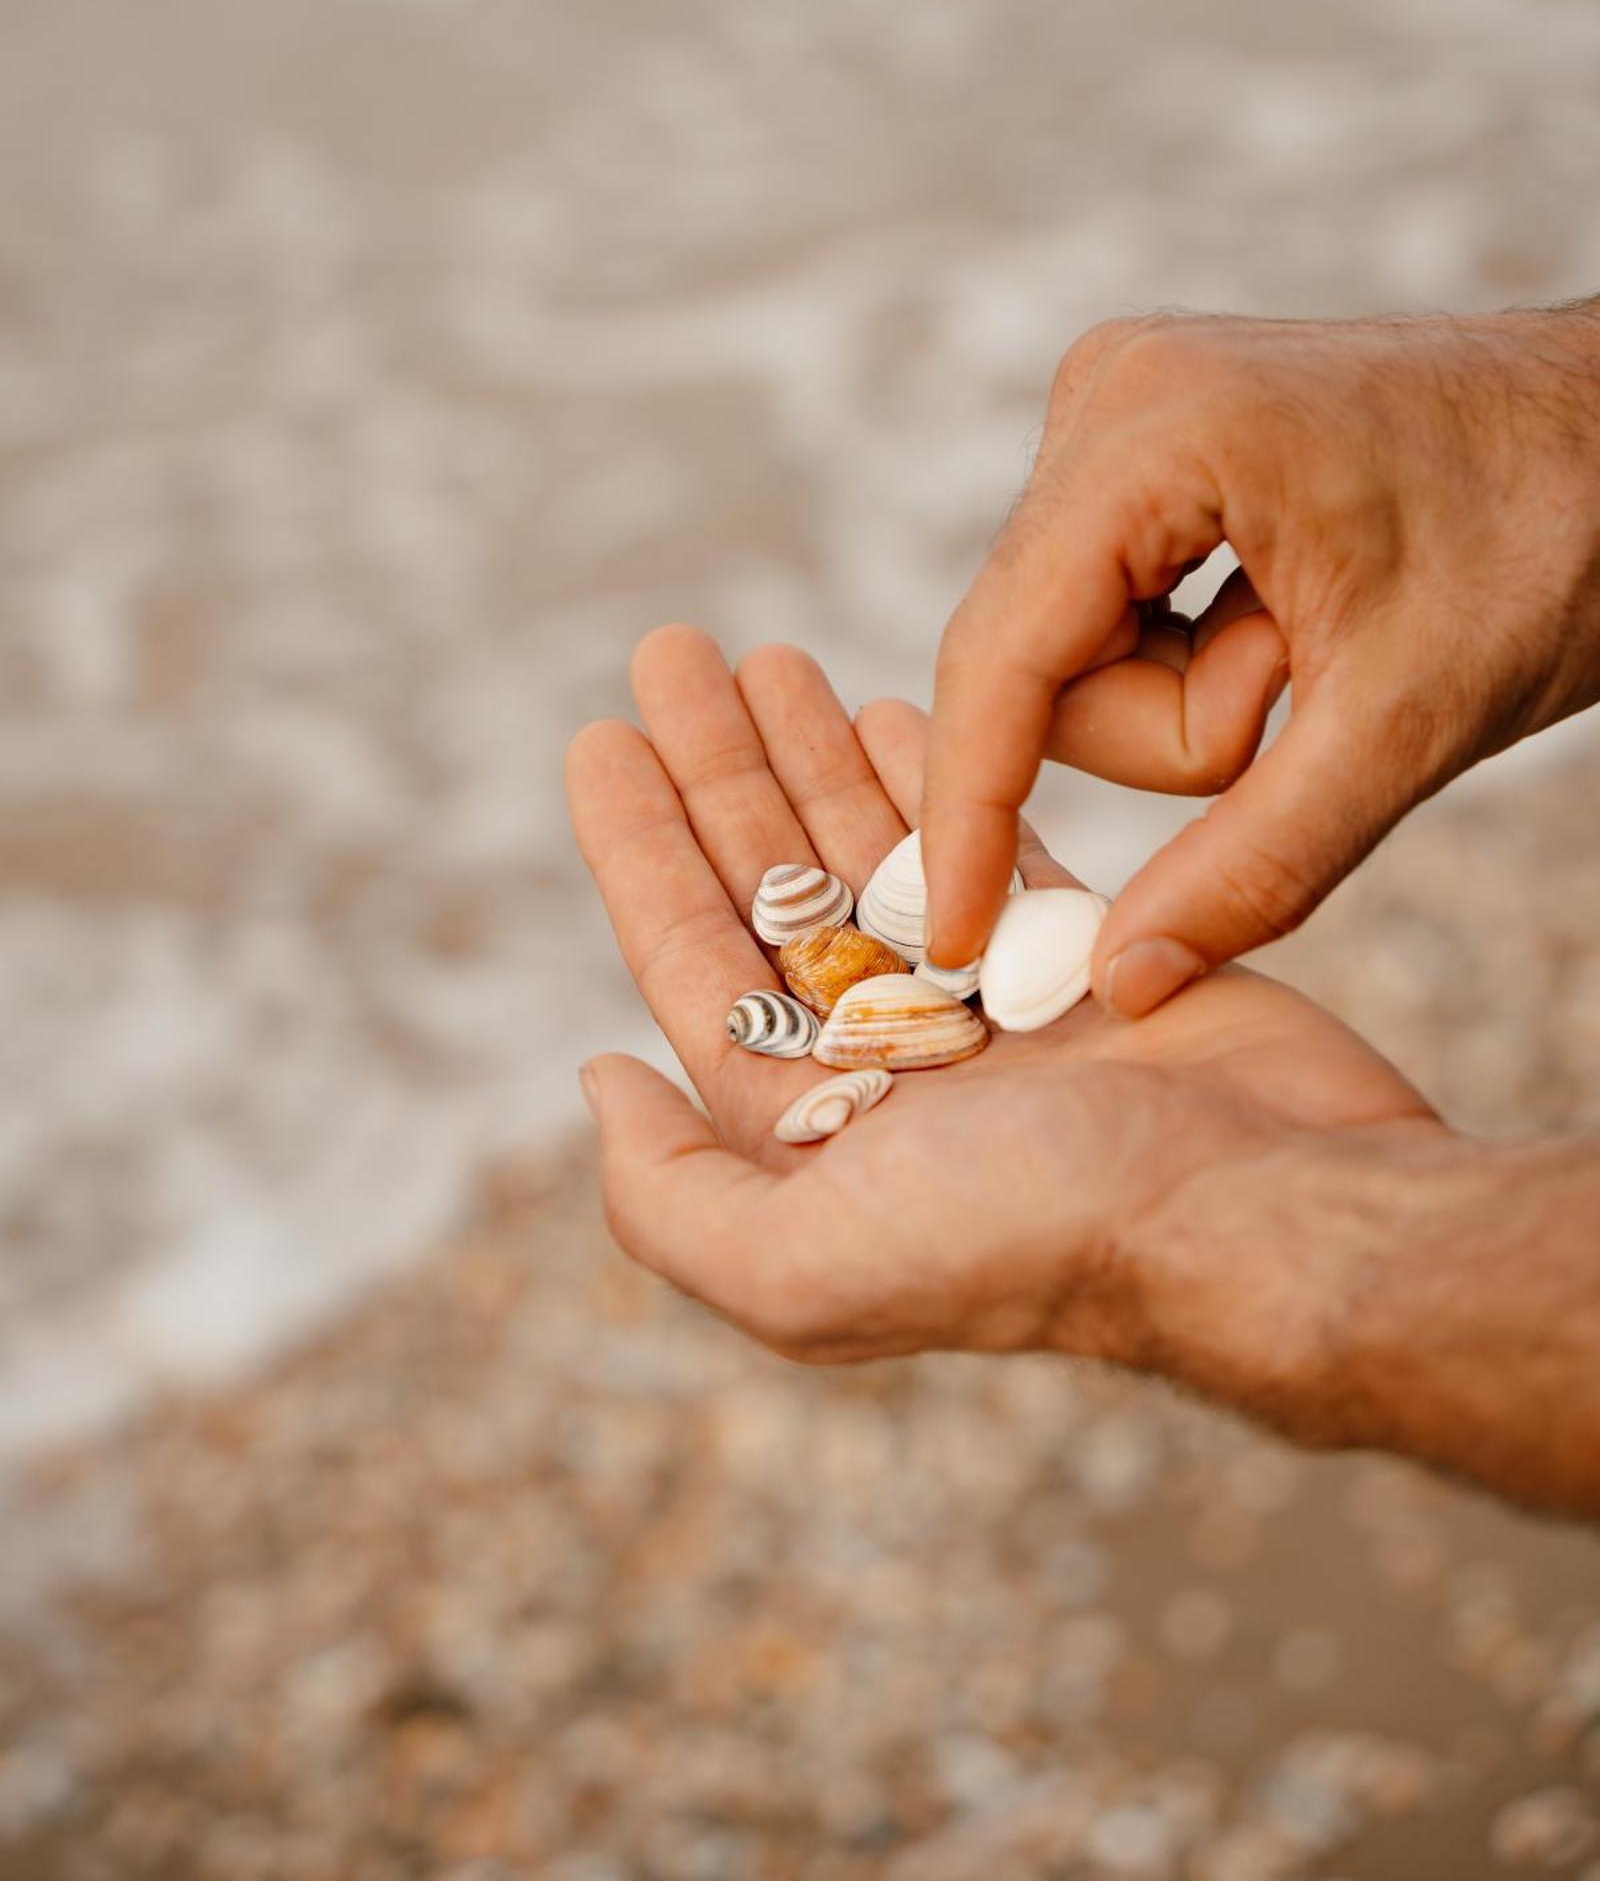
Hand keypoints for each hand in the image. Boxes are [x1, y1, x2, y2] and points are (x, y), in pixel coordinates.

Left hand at [567, 627, 1437, 1399]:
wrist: (1274, 1217)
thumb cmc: (1041, 1243)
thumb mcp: (807, 1268)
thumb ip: (673, 1196)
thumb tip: (600, 1075)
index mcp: (814, 1133)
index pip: (698, 959)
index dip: (640, 848)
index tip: (603, 737)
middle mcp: (890, 1070)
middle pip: (776, 888)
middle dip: (719, 771)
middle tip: (673, 652)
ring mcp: (988, 1011)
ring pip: (877, 855)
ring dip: (814, 755)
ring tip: (768, 657)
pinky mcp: (1083, 962)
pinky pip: (988, 850)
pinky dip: (938, 781)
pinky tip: (890, 708)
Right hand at [922, 305, 1599, 1013]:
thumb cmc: (1555, 534)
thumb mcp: (1409, 722)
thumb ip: (1257, 860)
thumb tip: (1119, 980)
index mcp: (1154, 428)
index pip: (1001, 656)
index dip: (969, 808)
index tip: (947, 940)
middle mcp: (1107, 399)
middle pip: (1039, 669)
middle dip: (1172, 732)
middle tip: (1306, 695)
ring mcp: (1117, 417)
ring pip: (1070, 660)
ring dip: (1191, 706)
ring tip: (1319, 646)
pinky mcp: (1137, 452)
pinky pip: (1102, 622)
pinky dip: (1190, 666)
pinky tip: (1288, 624)